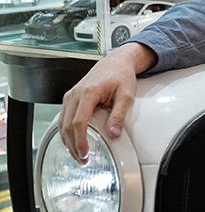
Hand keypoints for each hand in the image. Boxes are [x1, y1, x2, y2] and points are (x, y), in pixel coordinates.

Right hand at [59, 42, 156, 162]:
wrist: (117, 61)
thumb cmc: (121, 75)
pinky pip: (64, 118)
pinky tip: (73, 142)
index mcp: (88, 92)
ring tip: (79, 155)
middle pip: (67, 125)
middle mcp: (75, 94)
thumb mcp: (126, 94)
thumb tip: (114, 133)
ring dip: (68, 141)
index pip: (79, 121)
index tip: (85, 153)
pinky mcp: (70, 98)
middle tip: (83, 159)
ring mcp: (70, 96)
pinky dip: (67, 132)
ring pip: (62, 123)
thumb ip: (119, 114)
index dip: (80, 140)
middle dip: (73, 145)